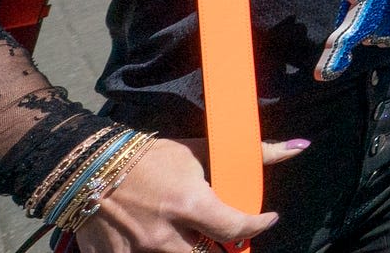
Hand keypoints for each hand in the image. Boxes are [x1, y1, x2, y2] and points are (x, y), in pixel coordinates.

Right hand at [72, 134, 286, 252]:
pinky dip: (159, 252)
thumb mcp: (201, 151)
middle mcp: (164, 234)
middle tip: (226, 237)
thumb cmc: (151, 158)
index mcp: (188, 205)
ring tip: (191, 234)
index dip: (257, 227)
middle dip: (222, 248)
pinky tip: (161, 240)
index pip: (236, 230)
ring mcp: (137, 251)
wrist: (89, 168)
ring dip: (191, 248)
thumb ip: (252, 155)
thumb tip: (300, 147)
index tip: (266, 219)